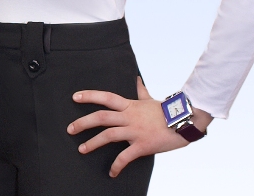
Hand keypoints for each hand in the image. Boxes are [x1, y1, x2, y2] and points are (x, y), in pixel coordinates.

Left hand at [67, 77, 211, 176]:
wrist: (183, 121)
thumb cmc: (166, 111)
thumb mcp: (150, 99)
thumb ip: (140, 90)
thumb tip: (136, 79)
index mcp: (130, 105)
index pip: (106, 97)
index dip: (90, 96)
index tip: (75, 97)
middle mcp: (129, 116)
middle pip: (101, 117)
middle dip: (83, 122)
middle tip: (70, 129)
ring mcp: (135, 131)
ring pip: (109, 135)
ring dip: (93, 143)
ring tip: (82, 149)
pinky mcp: (142, 145)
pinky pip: (126, 157)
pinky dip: (117, 166)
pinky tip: (112, 172)